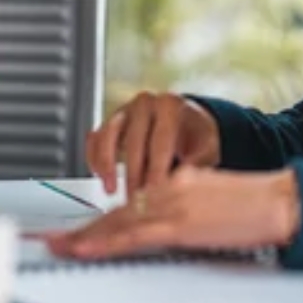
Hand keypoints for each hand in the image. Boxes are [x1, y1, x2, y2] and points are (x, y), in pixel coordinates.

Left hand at [44, 168, 300, 259]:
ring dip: (85, 238)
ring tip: (58, 248)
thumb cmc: (254, 206)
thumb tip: (163, 228)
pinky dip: (105, 242)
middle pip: (116, 214)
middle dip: (83, 231)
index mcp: (175, 182)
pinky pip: (134, 235)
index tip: (76, 233)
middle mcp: (167, 189)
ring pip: (118, 223)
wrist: (280, 201)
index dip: (99, 221)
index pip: (129, 205)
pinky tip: (85, 248)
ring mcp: (171, 205)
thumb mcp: (211, 200)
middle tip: (52, 241)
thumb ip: (184, 209)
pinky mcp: (180, 224)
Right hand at [86, 91, 222, 195]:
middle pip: (133, 140)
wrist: (187, 119)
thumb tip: (184, 184)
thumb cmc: (196, 136)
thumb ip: (197, 165)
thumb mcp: (207, 148)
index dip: (157, 168)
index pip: (161, 140)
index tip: (155, 190)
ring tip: (112, 189)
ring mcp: (125, 110)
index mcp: (170, 105)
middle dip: (134, 174)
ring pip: (107, 136)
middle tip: (136, 199)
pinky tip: (102, 177)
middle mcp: (145, 103)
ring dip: (108, 166)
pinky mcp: (110, 122)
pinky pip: (95, 139)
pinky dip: (95, 159)